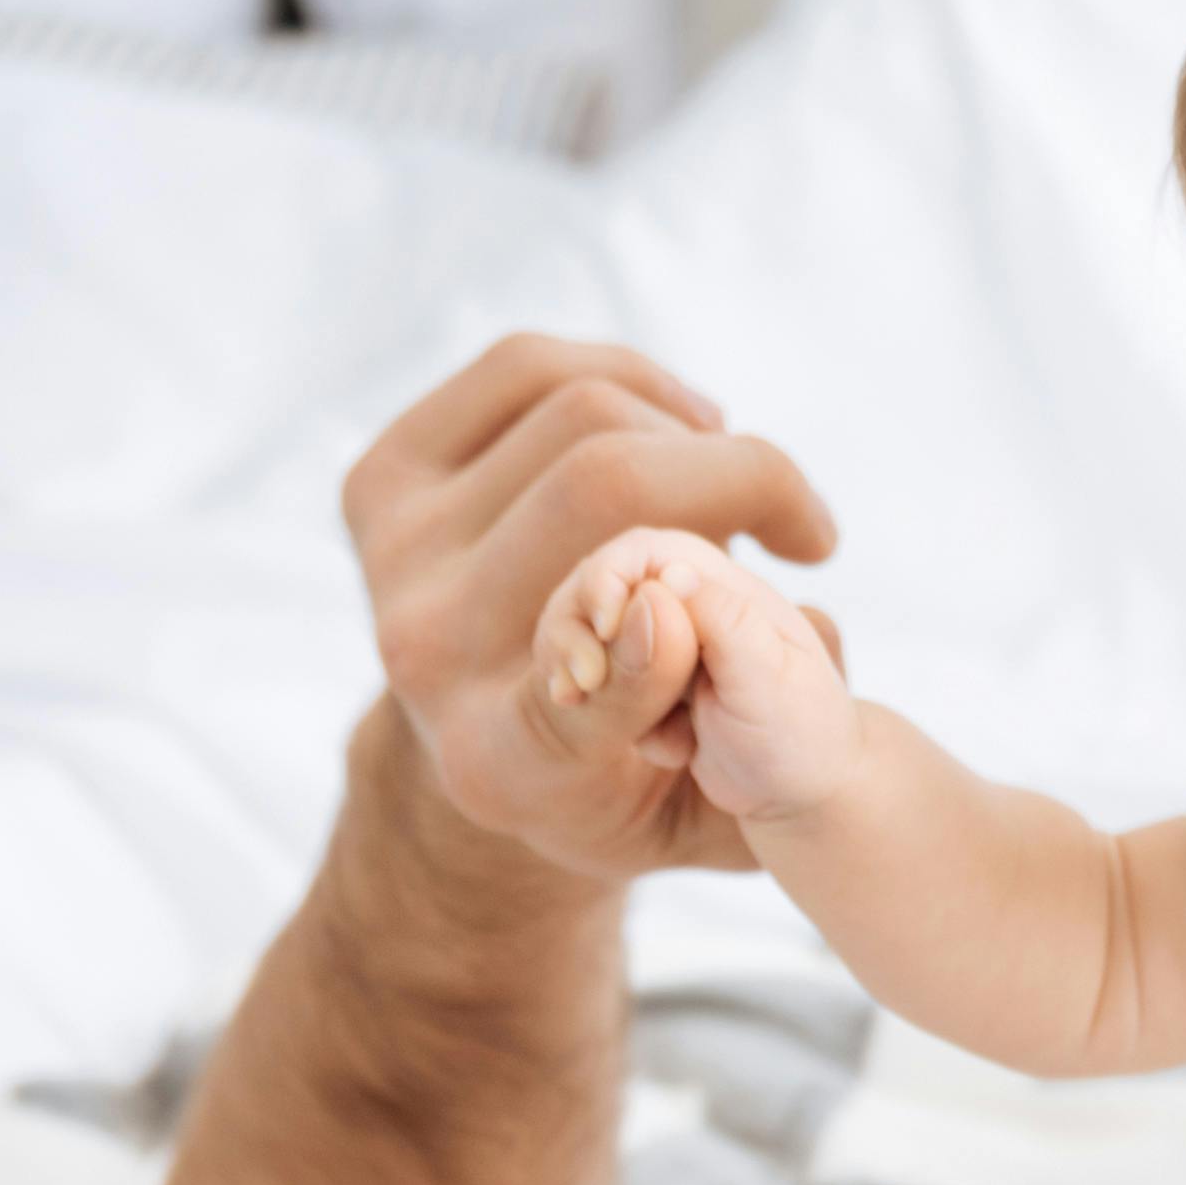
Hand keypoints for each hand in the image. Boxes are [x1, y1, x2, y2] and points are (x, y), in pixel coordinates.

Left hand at [343, 335, 841, 877]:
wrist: (484, 747)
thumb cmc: (626, 779)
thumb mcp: (701, 815)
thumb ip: (769, 753)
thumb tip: (808, 623)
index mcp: (502, 765)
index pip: (595, 674)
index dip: (707, 590)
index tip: (801, 559)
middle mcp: (424, 656)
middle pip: (601, 486)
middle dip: (739, 474)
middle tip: (796, 523)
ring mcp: (392, 558)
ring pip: (577, 412)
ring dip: (690, 432)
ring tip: (732, 485)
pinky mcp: (377, 483)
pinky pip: (525, 369)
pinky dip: (629, 378)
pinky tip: (676, 427)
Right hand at [541, 527, 861, 827]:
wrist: (808, 795)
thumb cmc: (804, 735)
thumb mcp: (770, 680)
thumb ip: (723, 623)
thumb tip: (668, 577)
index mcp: (723, 588)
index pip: (645, 551)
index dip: (610, 579)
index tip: (604, 628)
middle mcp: (690, 607)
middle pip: (605, 590)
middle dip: (585, 637)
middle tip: (586, 687)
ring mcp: (668, 648)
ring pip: (598, 641)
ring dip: (603, 687)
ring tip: (650, 733)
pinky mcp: (653, 689)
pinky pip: (609, 690)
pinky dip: (623, 723)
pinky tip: (675, 751)